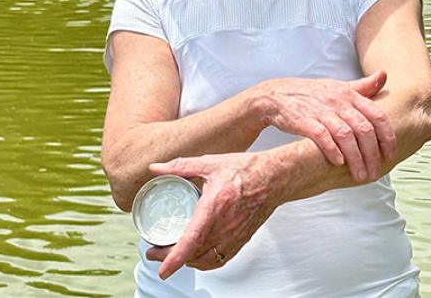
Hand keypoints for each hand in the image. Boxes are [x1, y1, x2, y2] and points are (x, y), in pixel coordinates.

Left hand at [145, 153, 277, 279]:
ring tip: (173, 254)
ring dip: (187, 261)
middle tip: (155, 253)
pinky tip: (198, 257)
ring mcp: (235, 235)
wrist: (276, 176)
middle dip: (170, 258)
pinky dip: (205, 263)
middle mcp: (225, 225)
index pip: (193, 239)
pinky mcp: (242, 239)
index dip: (174, 258)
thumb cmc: (248, 169)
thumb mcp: (211, 163)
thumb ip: (181, 166)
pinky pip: (221, 259)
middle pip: (194, 254)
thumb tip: (157, 168)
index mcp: (215, 206)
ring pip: (206, 260)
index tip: (161, 268)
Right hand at [256, 70, 394, 182]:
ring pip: (345, 135)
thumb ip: (363, 86)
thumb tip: (384, 75)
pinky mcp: (303, 120)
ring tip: (360, 175)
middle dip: (372, 154)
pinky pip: (321, 136)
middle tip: (375, 173)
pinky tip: (338, 163)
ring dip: (355, 158)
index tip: (391, 154)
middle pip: (364, 129)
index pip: (377, 115)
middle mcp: (338, 102)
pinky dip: (332, 150)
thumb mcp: (339, 87)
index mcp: (350, 95)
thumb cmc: (313, 94)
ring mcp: (321, 111)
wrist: (276, 95)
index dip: (387, 136)